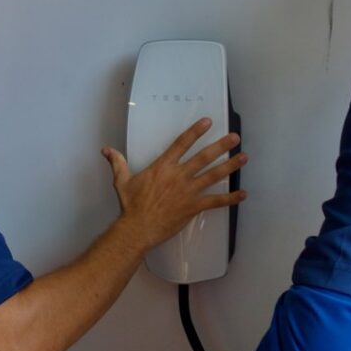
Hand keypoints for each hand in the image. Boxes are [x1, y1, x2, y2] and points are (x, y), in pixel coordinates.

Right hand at [102, 117, 247, 250]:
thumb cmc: (130, 205)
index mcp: (163, 166)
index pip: (182, 143)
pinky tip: (243, 194)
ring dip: (230, 166)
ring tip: (244, 158)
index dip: (195, 131)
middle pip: (203, 157)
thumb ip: (117, 162)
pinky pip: (215, 201)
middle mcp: (178, 175)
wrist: (137, 228)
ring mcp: (188, 191)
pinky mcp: (193, 207)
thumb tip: (105, 149)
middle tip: (235, 137)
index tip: (208, 122)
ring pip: (213, 176)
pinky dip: (230, 198)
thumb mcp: (121, 181)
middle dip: (221, 146)